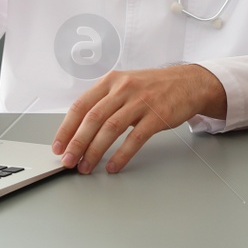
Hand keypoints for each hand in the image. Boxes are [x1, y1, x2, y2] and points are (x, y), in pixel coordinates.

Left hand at [53, 64, 226, 173]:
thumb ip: (104, 101)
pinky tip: (113, 166)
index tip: (58, 146)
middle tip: (68, 161)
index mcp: (111, 81)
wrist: (189, 83)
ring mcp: (142, 101)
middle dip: (77, 143)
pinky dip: (121, 155)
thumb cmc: (154, 87)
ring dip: (95, 151)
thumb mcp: (125, 85)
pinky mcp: (158, 116)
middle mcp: (124, 88)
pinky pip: (135, 138)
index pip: (81, 105)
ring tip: (86, 167)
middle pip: (93, 118)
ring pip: (110, 129)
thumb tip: (79, 130)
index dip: (66, 128)